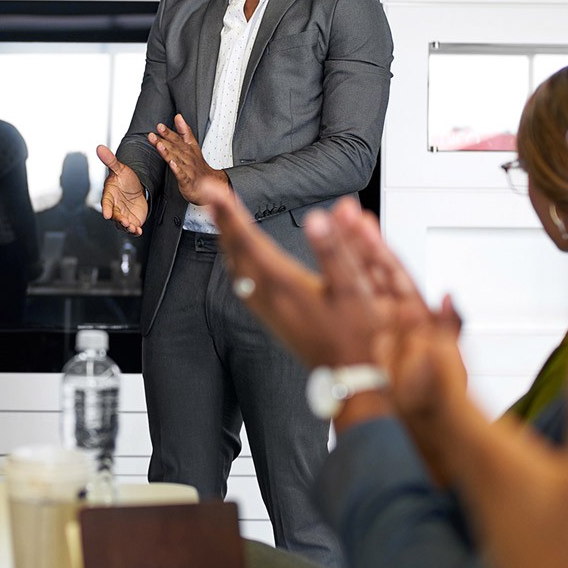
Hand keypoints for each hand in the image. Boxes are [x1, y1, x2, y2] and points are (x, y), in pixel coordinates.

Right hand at [96, 145, 148, 235]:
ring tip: (132, 227)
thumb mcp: (120, 168)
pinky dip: (135, 231)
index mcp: (110, 195)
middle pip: (115, 216)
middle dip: (119, 220)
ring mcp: (123, 215)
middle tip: (124, 222)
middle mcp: (115, 207)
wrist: (137, 187)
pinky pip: (132, 228)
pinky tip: (138, 231)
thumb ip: (111, 160)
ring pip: (123, 224)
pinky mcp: (132, 220)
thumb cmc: (125, 178)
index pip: (106, 203)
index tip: (107, 214)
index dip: (107, 208)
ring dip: (127, 227)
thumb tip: (100, 147)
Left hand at [150, 114, 227, 204]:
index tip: (160, 126)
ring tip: (159, 146)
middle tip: (152, 135)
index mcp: (188, 149)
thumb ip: (184, 131)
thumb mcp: (192, 145)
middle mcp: (188, 157)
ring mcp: (188, 169)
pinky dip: (177, 169)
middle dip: (164, 141)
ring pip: (177, 159)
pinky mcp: (187, 180)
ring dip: (168, 152)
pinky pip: (182, 174)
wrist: (208, 183)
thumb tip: (178, 116)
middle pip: (174, 147)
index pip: (178, 138)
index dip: (168, 132)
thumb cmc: (197, 165)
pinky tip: (171, 164)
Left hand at [198, 185, 365, 368]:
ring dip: (227, 241)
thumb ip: (334, 251)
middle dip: (221, 220)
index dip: (228, 212)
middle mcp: (270, 298)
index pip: (248, 240)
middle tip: (209, 194)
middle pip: (235, 252)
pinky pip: (243, 284)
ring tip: (222, 219)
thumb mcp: (353, 290)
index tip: (211, 189)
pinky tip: (242, 258)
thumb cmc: (357, 338)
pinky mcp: (273, 320)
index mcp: (285, 285)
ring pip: (236, 269)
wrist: (352, 379)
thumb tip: (318, 218)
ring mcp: (268, 311)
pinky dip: (237, 261)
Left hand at [382, 276, 567, 567]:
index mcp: (495, 458)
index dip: (437, 352)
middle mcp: (478, 476)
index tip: (431, 316)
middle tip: (412, 328)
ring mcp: (483, 499)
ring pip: (444, 435)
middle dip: (423, 366)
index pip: (447, 393)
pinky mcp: (496, 517)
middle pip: (433, 410)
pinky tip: (477, 430)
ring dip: (437, 395)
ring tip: (431, 364)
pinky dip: (456, 426)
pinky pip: (462, 456)